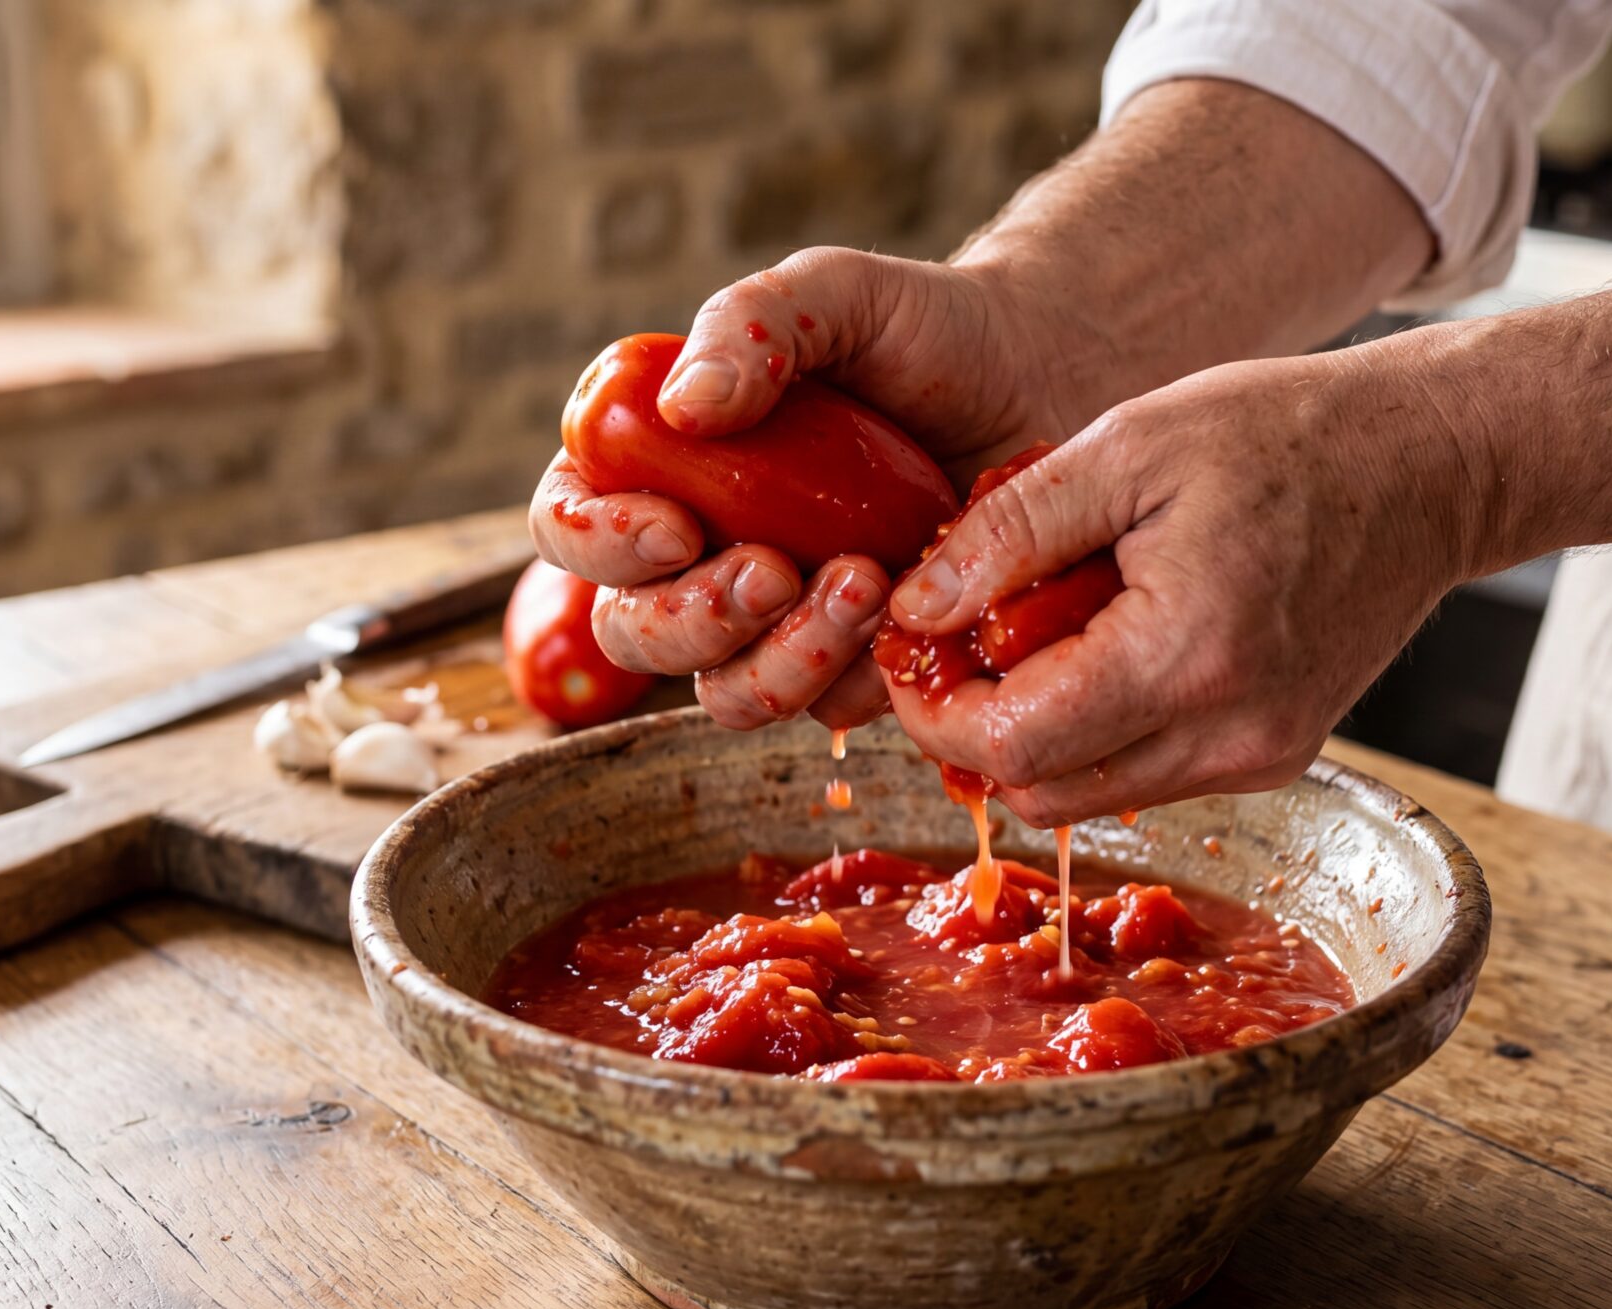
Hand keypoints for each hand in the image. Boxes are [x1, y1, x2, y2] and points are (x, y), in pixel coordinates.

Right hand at [528, 247, 1090, 731]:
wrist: (1044, 384)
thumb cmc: (925, 332)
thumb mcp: (838, 295)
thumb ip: (752, 324)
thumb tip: (682, 406)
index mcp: (656, 463)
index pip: (567, 522)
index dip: (595, 543)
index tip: (673, 528)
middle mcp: (697, 553)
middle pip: (629, 631)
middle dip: (690, 621)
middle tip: (774, 574)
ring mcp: (772, 619)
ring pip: (724, 690)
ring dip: (780, 660)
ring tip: (863, 583)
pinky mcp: (850, 663)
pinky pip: (825, 709)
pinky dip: (860, 674)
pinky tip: (914, 609)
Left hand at [882, 354, 1476, 826]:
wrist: (1434, 464)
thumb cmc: (1285, 433)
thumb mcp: (1130, 446)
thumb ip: (1013, 533)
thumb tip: (916, 608)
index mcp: (1188, 658)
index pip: (1013, 745)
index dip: (934, 712)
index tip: (910, 647)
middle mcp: (1231, 735)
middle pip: (1042, 790)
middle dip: (973, 730)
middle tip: (953, 643)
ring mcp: (1260, 757)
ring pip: (1090, 795)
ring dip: (1035, 732)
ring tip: (1025, 634)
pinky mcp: (1275, 756)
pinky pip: (1148, 774)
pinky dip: (1100, 729)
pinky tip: (1100, 645)